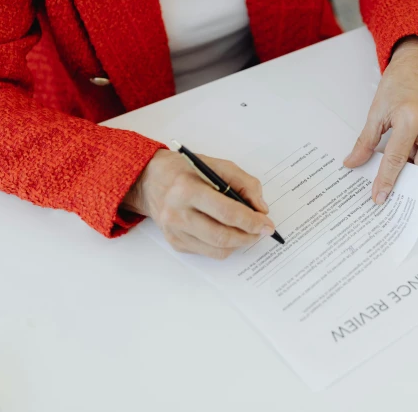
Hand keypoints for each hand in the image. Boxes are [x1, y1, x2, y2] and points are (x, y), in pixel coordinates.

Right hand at [123, 149, 275, 258]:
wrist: (150, 180)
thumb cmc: (185, 170)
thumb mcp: (217, 165)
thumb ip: (244, 183)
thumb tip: (261, 209)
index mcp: (188, 189)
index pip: (227, 213)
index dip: (252, 221)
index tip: (267, 224)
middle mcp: (177, 213)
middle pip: (222, 236)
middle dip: (248, 236)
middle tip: (262, 231)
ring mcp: (174, 231)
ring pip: (217, 250)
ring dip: (239, 243)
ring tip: (247, 232)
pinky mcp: (175, 242)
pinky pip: (207, 252)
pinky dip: (223, 245)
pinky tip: (227, 231)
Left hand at [344, 37, 417, 203]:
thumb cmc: (401, 81)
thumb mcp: (377, 109)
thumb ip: (366, 140)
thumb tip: (353, 162)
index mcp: (412, 118)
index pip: (397, 159)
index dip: (386, 181)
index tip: (379, 197)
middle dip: (410, 189)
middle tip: (393, 201)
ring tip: (402, 190)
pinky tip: (412, 174)